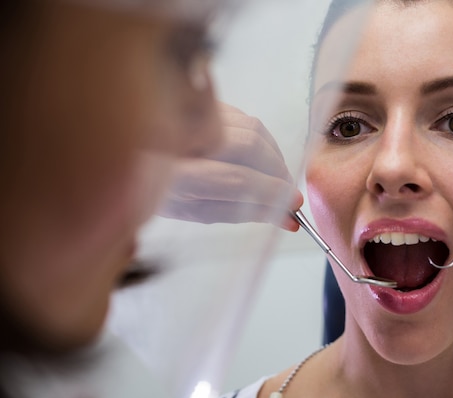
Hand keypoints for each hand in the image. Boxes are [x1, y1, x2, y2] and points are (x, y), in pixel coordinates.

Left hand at [159, 103, 302, 230]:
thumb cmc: (165, 191)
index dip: (271, 192)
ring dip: (273, 154)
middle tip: (287, 189)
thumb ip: (243, 213)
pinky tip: (260, 155)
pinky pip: (244, 117)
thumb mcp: (198, 211)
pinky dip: (261, 138)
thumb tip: (286, 218)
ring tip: (275, 175)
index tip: (293, 204)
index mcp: (178, 177)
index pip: (237, 181)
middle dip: (277, 170)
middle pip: (249, 146)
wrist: (135, 158)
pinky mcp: (202, 100)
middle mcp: (184, 138)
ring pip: (252, 127)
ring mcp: (192, 114)